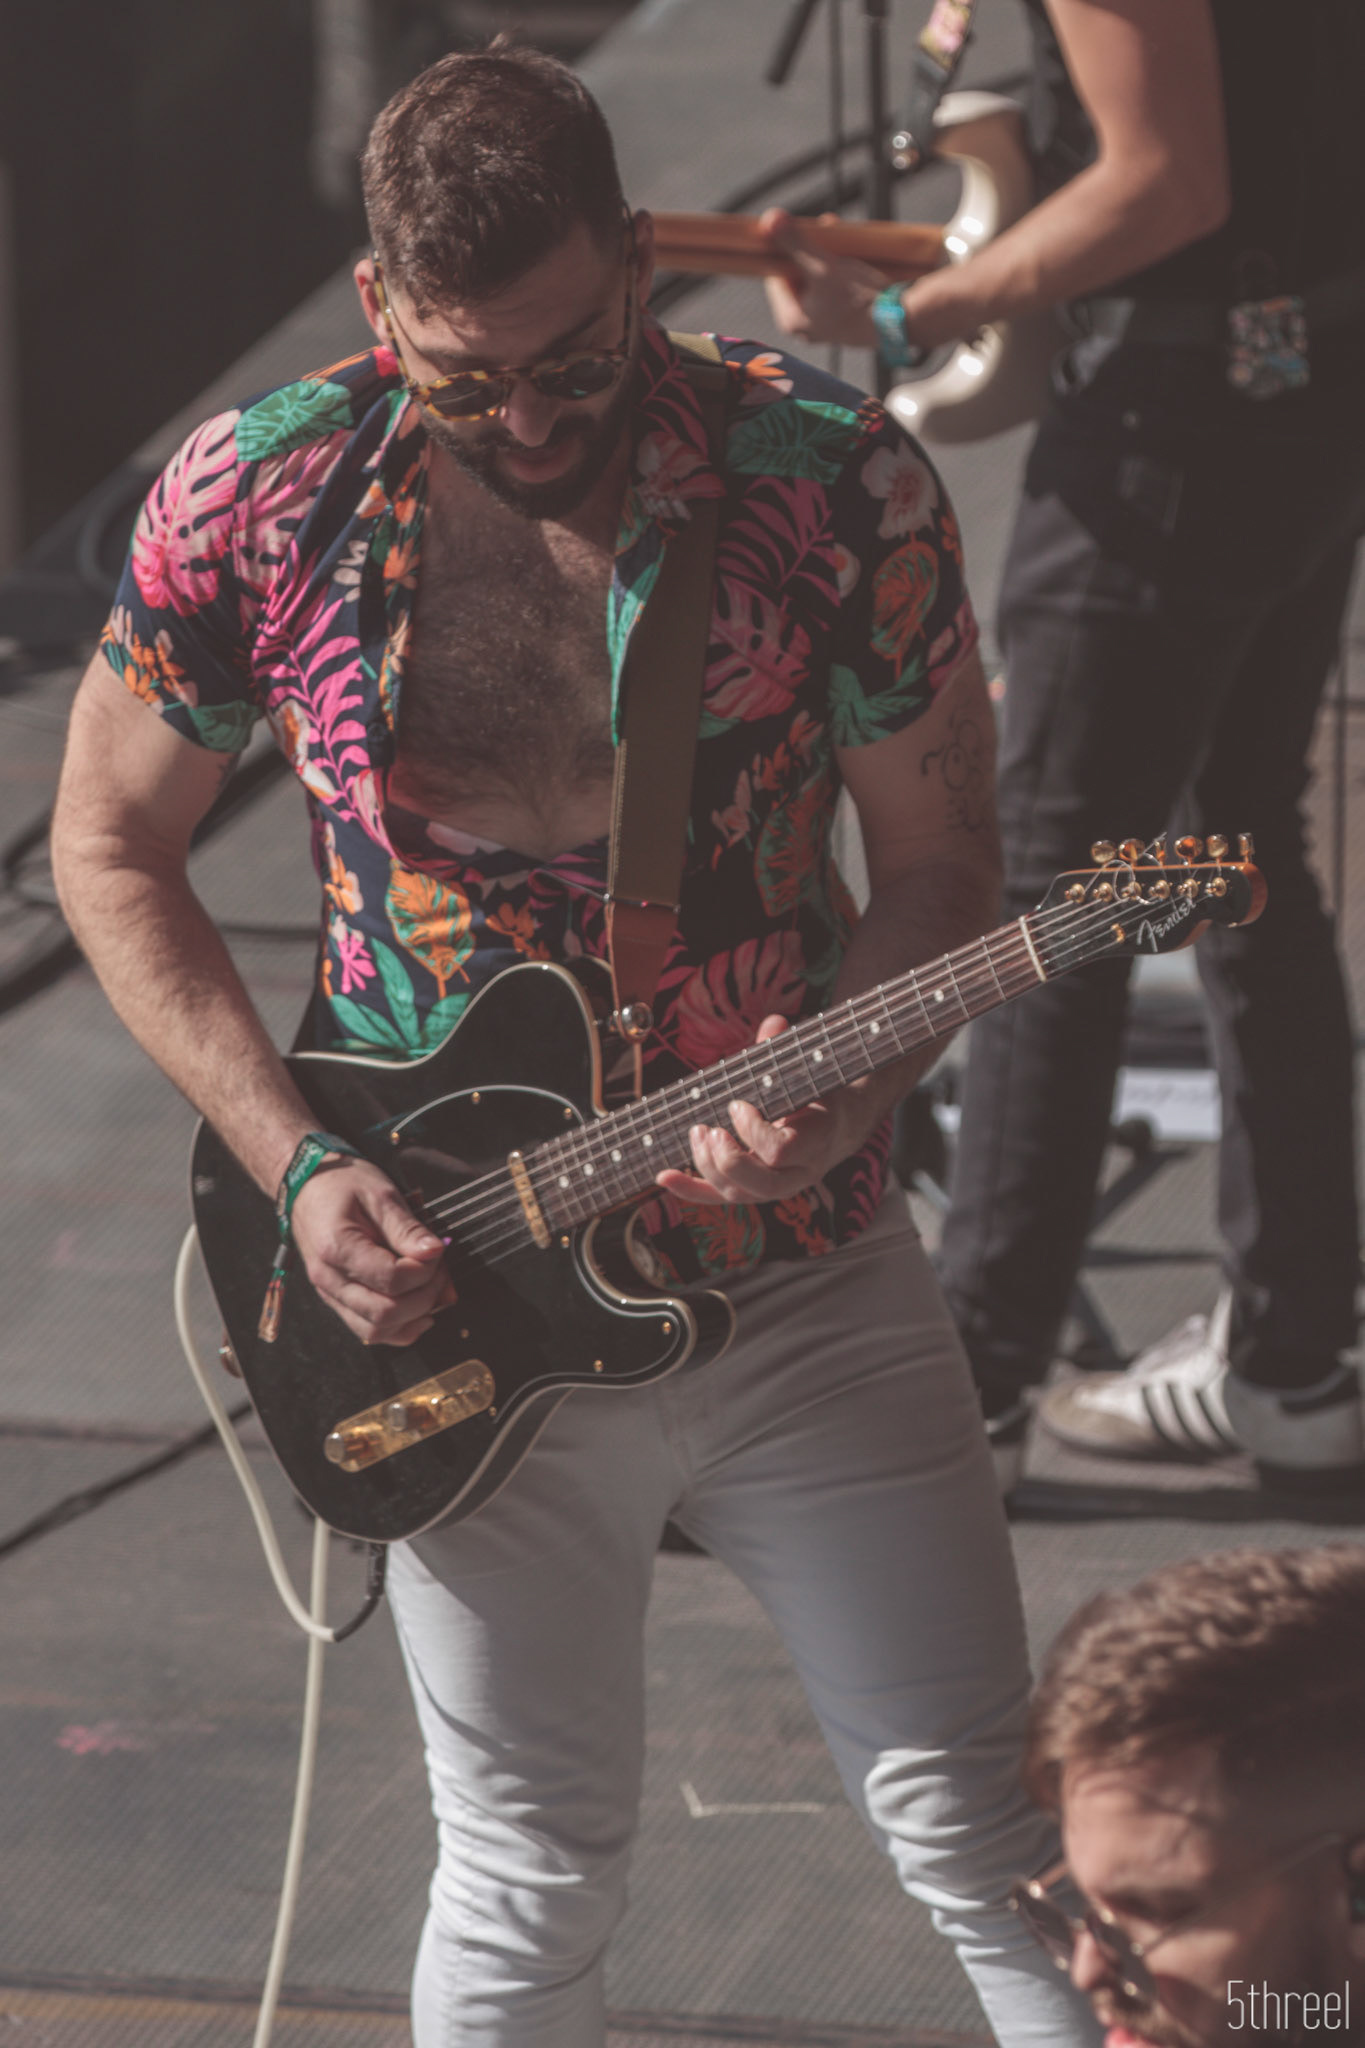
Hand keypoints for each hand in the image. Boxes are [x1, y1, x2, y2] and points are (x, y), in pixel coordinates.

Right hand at [289, 1157, 456, 1345]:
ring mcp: (330, 1294)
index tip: (438, 1251)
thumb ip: (408, 1228)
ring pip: (376, 1331)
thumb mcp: (380, 1195)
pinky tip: (418, 1311)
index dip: (425, 1271)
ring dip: (412, 1318)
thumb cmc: (341, 1185)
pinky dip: (398, 1328)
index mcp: (337, 1248)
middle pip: (385, 1313)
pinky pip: (368, 1331)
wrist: (308, 1185)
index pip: (392, 1279)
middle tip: (440, 1271)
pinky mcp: (337, 1300)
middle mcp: (329, 1279)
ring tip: (430, 1290)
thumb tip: (435, 1252)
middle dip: (424, 1297)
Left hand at [655, 1016, 872, 1208]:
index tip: (737, 1104)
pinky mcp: (755, 1190)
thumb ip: (785, 1051)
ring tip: (696, 1133)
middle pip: (760, 1184)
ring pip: (738, 1194)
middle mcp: (799, 1172)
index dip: (752, 1130)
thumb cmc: (817, 1092)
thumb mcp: (807, 1071)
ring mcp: (777, 1186)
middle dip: (727, 1159)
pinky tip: (664, 1176)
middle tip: (709, 1129)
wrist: (838, 1125)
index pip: (778, 1151)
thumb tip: (774, 1023)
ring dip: (706, 1166)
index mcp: (816, 1140)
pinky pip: (721, 1197)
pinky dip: (689, 1189)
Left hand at [758, 208, 884, 348]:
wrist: (900, 321)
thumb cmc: (859, 300)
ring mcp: (828, 326)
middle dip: (811, 251)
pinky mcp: (848, 322)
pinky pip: (836, 291)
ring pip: (819, 282)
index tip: (801, 231)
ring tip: (841, 241)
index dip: (786, 250)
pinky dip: (842, 273)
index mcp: (791, 320)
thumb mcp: (822, 265)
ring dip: (828, 258)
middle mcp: (806, 328)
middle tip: (824, 228)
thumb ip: (794, 242)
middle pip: (799, 278)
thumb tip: (769, 219)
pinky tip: (853, 259)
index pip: (776, 277)